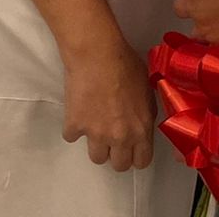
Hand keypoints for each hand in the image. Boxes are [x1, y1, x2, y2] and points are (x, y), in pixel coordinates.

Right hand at [60, 35, 155, 171]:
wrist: (97, 53)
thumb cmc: (125, 64)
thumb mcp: (147, 89)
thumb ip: (146, 112)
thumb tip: (142, 121)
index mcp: (141, 129)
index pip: (142, 161)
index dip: (137, 155)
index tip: (131, 147)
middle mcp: (120, 138)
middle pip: (119, 165)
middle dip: (117, 154)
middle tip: (112, 137)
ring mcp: (95, 134)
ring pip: (96, 157)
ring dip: (96, 144)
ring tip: (95, 125)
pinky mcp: (74, 126)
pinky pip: (72, 136)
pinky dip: (74, 127)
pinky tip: (77, 112)